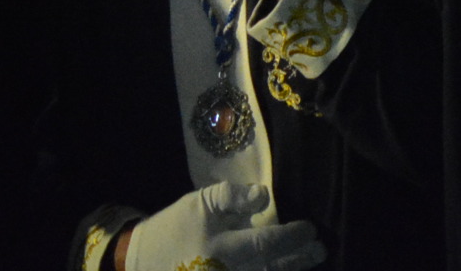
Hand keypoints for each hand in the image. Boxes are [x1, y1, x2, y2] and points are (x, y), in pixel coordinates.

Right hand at [115, 181, 320, 270]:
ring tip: (309, 260)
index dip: (292, 237)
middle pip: (272, 269)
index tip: (309, 229)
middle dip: (299, 259)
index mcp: (221, 249)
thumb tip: (265, 196)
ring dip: (289, 270)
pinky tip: (280, 268)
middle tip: (320, 249)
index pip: (267, 245)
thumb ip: (232, 197)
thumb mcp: (199, 203)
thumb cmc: (173, 228)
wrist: (140, 263)